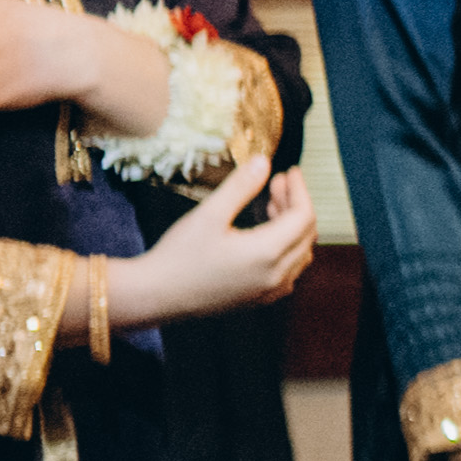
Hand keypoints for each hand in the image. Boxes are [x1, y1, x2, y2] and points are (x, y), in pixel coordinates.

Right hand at [115, 163, 316, 329]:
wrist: (153, 296)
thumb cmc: (178, 256)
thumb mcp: (209, 214)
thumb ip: (241, 187)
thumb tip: (264, 162)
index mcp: (267, 253)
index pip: (304, 216)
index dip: (300, 190)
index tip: (288, 171)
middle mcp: (275, 276)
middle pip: (306, 234)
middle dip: (296, 204)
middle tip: (276, 183)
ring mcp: (267, 291)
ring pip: (300, 253)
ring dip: (292, 226)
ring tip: (270, 204)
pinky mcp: (257, 299)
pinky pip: (288, 271)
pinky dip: (286, 249)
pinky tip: (266, 235)